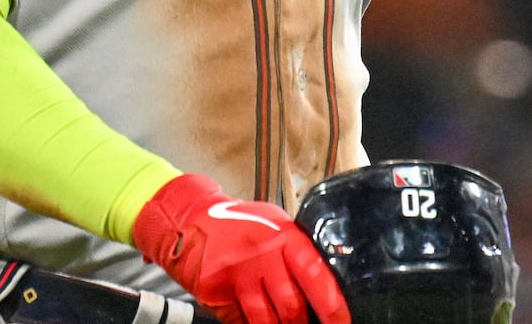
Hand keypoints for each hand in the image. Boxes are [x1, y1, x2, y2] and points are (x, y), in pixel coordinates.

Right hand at [132, 174, 349, 323]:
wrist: (191, 218)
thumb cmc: (239, 224)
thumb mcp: (274, 225)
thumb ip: (297, 252)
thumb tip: (326, 288)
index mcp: (283, 236)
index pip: (315, 275)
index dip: (332, 306)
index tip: (341, 323)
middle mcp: (261, 255)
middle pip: (291, 306)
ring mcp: (238, 276)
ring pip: (267, 321)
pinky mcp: (217, 292)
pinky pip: (241, 322)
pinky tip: (254, 317)